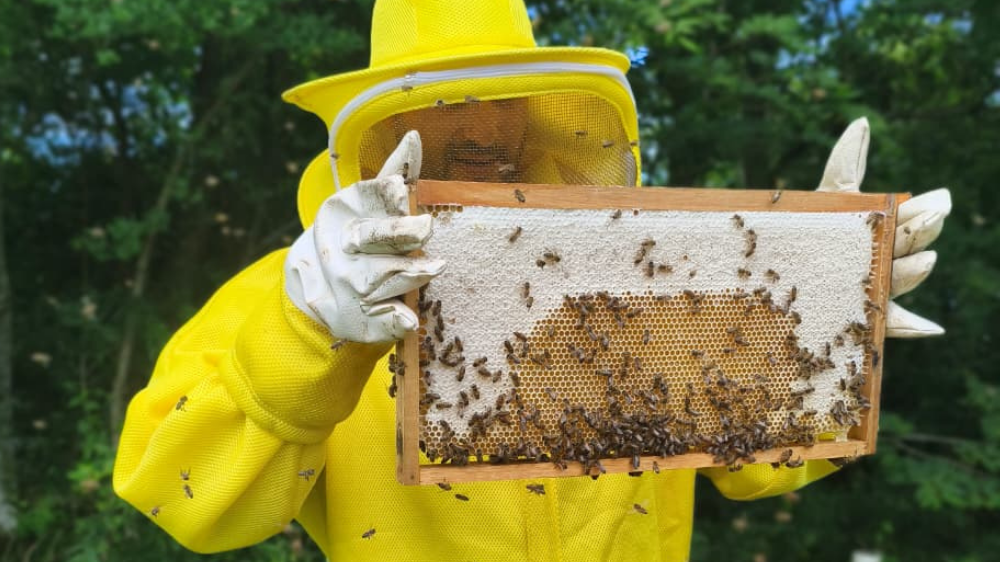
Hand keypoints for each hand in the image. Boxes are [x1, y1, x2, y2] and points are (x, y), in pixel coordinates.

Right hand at [284, 131, 445, 342]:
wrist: (312, 286)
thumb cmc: (354, 234)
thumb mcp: (366, 203)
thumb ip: (394, 174)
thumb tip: (414, 137)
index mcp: (342, 213)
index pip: (368, 199)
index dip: (387, 195)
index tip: (402, 190)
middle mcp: (341, 249)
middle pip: (373, 239)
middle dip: (399, 233)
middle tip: (426, 229)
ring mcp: (347, 287)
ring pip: (382, 279)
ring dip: (409, 275)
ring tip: (435, 268)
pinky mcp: (357, 320)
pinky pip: (378, 321)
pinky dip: (393, 321)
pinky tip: (407, 320)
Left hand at [817, 118, 950, 337]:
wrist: (770, 268)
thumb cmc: (805, 229)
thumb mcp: (825, 197)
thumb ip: (845, 162)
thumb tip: (863, 121)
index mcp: (880, 235)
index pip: (908, 223)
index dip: (923, 213)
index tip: (939, 200)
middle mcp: (880, 264)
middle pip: (907, 250)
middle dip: (920, 234)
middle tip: (931, 218)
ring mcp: (868, 291)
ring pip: (898, 283)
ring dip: (913, 272)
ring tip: (924, 261)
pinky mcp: (852, 317)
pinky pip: (886, 325)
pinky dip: (910, 326)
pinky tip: (931, 327)